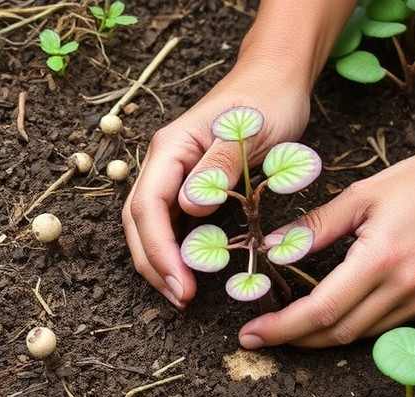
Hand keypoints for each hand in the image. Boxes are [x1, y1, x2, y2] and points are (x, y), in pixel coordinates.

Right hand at [122, 64, 311, 306]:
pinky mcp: (190, 183)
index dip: (159, 250)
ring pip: (151, 224)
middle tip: (180, 298)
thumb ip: (217, 167)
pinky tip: (188, 267)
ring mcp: (175, 173)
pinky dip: (176, 248)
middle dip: (154, 263)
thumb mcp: (248, 131)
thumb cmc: (267, 101)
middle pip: (139, 220)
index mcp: (172, 148)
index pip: (148, 206)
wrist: (275, 80)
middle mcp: (165, 162)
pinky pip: (172, 221)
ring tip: (181, 292)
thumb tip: (189, 208)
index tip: (181, 283)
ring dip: (161, 261)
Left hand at [239, 132, 414, 348]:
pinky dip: (345, 327)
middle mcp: (403, 289)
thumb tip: (272, 247)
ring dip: (316, 337)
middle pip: (336, 332)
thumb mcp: (361, 196)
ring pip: (356, 336)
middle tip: (258, 335)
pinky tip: (324, 318)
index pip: (322, 309)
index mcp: (383, 258)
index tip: (250, 334)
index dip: (282, 327)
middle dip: (292, 339)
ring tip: (284, 328)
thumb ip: (313, 226)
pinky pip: (377, 328)